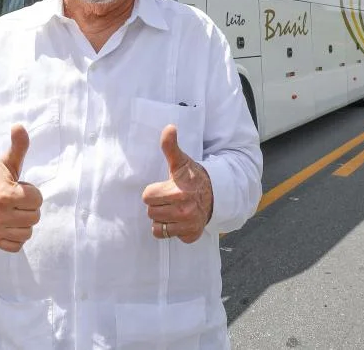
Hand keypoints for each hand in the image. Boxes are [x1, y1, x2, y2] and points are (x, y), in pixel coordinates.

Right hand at [0, 123, 42, 251]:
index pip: (37, 200)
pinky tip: (10, 224)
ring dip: (24, 222)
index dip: (33, 193)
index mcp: (5, 195)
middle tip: (17, 201)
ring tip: (13, 212)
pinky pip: (17, 245)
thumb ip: (18, 146)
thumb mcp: (8, 162)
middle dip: (29, 208)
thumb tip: (19, 126)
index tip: (21, 188)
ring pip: (27, 233)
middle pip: (34, 217)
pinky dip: (16, 236)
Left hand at [142, 124, 213, 243]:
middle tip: (169, 197)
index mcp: (177, 192)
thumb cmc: (194, 177)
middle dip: (158, 204)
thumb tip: (169, 127)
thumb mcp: (182, 161)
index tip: (165, 187)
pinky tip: (178, 220)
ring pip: (157, 226)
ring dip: (162, 218)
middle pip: (151, 212)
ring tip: (172, 208)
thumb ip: (171, 146)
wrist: (216, 194)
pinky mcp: (190, 235)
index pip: (147, 196)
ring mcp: (187, 225)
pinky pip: (166, 236)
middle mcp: (183, 211)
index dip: (154, 191)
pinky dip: (170, 229)